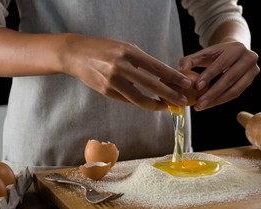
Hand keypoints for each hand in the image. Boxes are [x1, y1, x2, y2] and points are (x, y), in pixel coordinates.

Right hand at [61, 34, 191, 110]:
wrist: (76, 54)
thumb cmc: (103, 49)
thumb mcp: (123, 47)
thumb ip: (140, 60)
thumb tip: (160, 75)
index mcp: (128, 52)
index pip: (156, 67)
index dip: (173, 77)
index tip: (186, 84)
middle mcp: (121, 67)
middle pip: (151, 85)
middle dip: (170, 95)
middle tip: (183, 101)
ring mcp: (112, 81)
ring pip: (139, 99)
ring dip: (155, 104)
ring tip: (165, 106)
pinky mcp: (106, 91)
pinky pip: (127, 99)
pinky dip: (139, 101)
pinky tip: (147, 102)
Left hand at [179, 41, 259, 110]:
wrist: (235, 52)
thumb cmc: (217, 53)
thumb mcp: (205, 53)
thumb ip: (191, 60)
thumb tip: (181, 68)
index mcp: (236, 48)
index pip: (221, 64)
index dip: (209, 76)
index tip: (197, 87)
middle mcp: (248, 59)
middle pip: (229, 79)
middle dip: (212, 93)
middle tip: (198, 103)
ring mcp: (252, 71)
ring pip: (235, 90)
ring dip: (217, 100)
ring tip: (201, 106)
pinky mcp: (251, 81)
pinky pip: (236, 94)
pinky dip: (221, 100)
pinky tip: (209, 104)